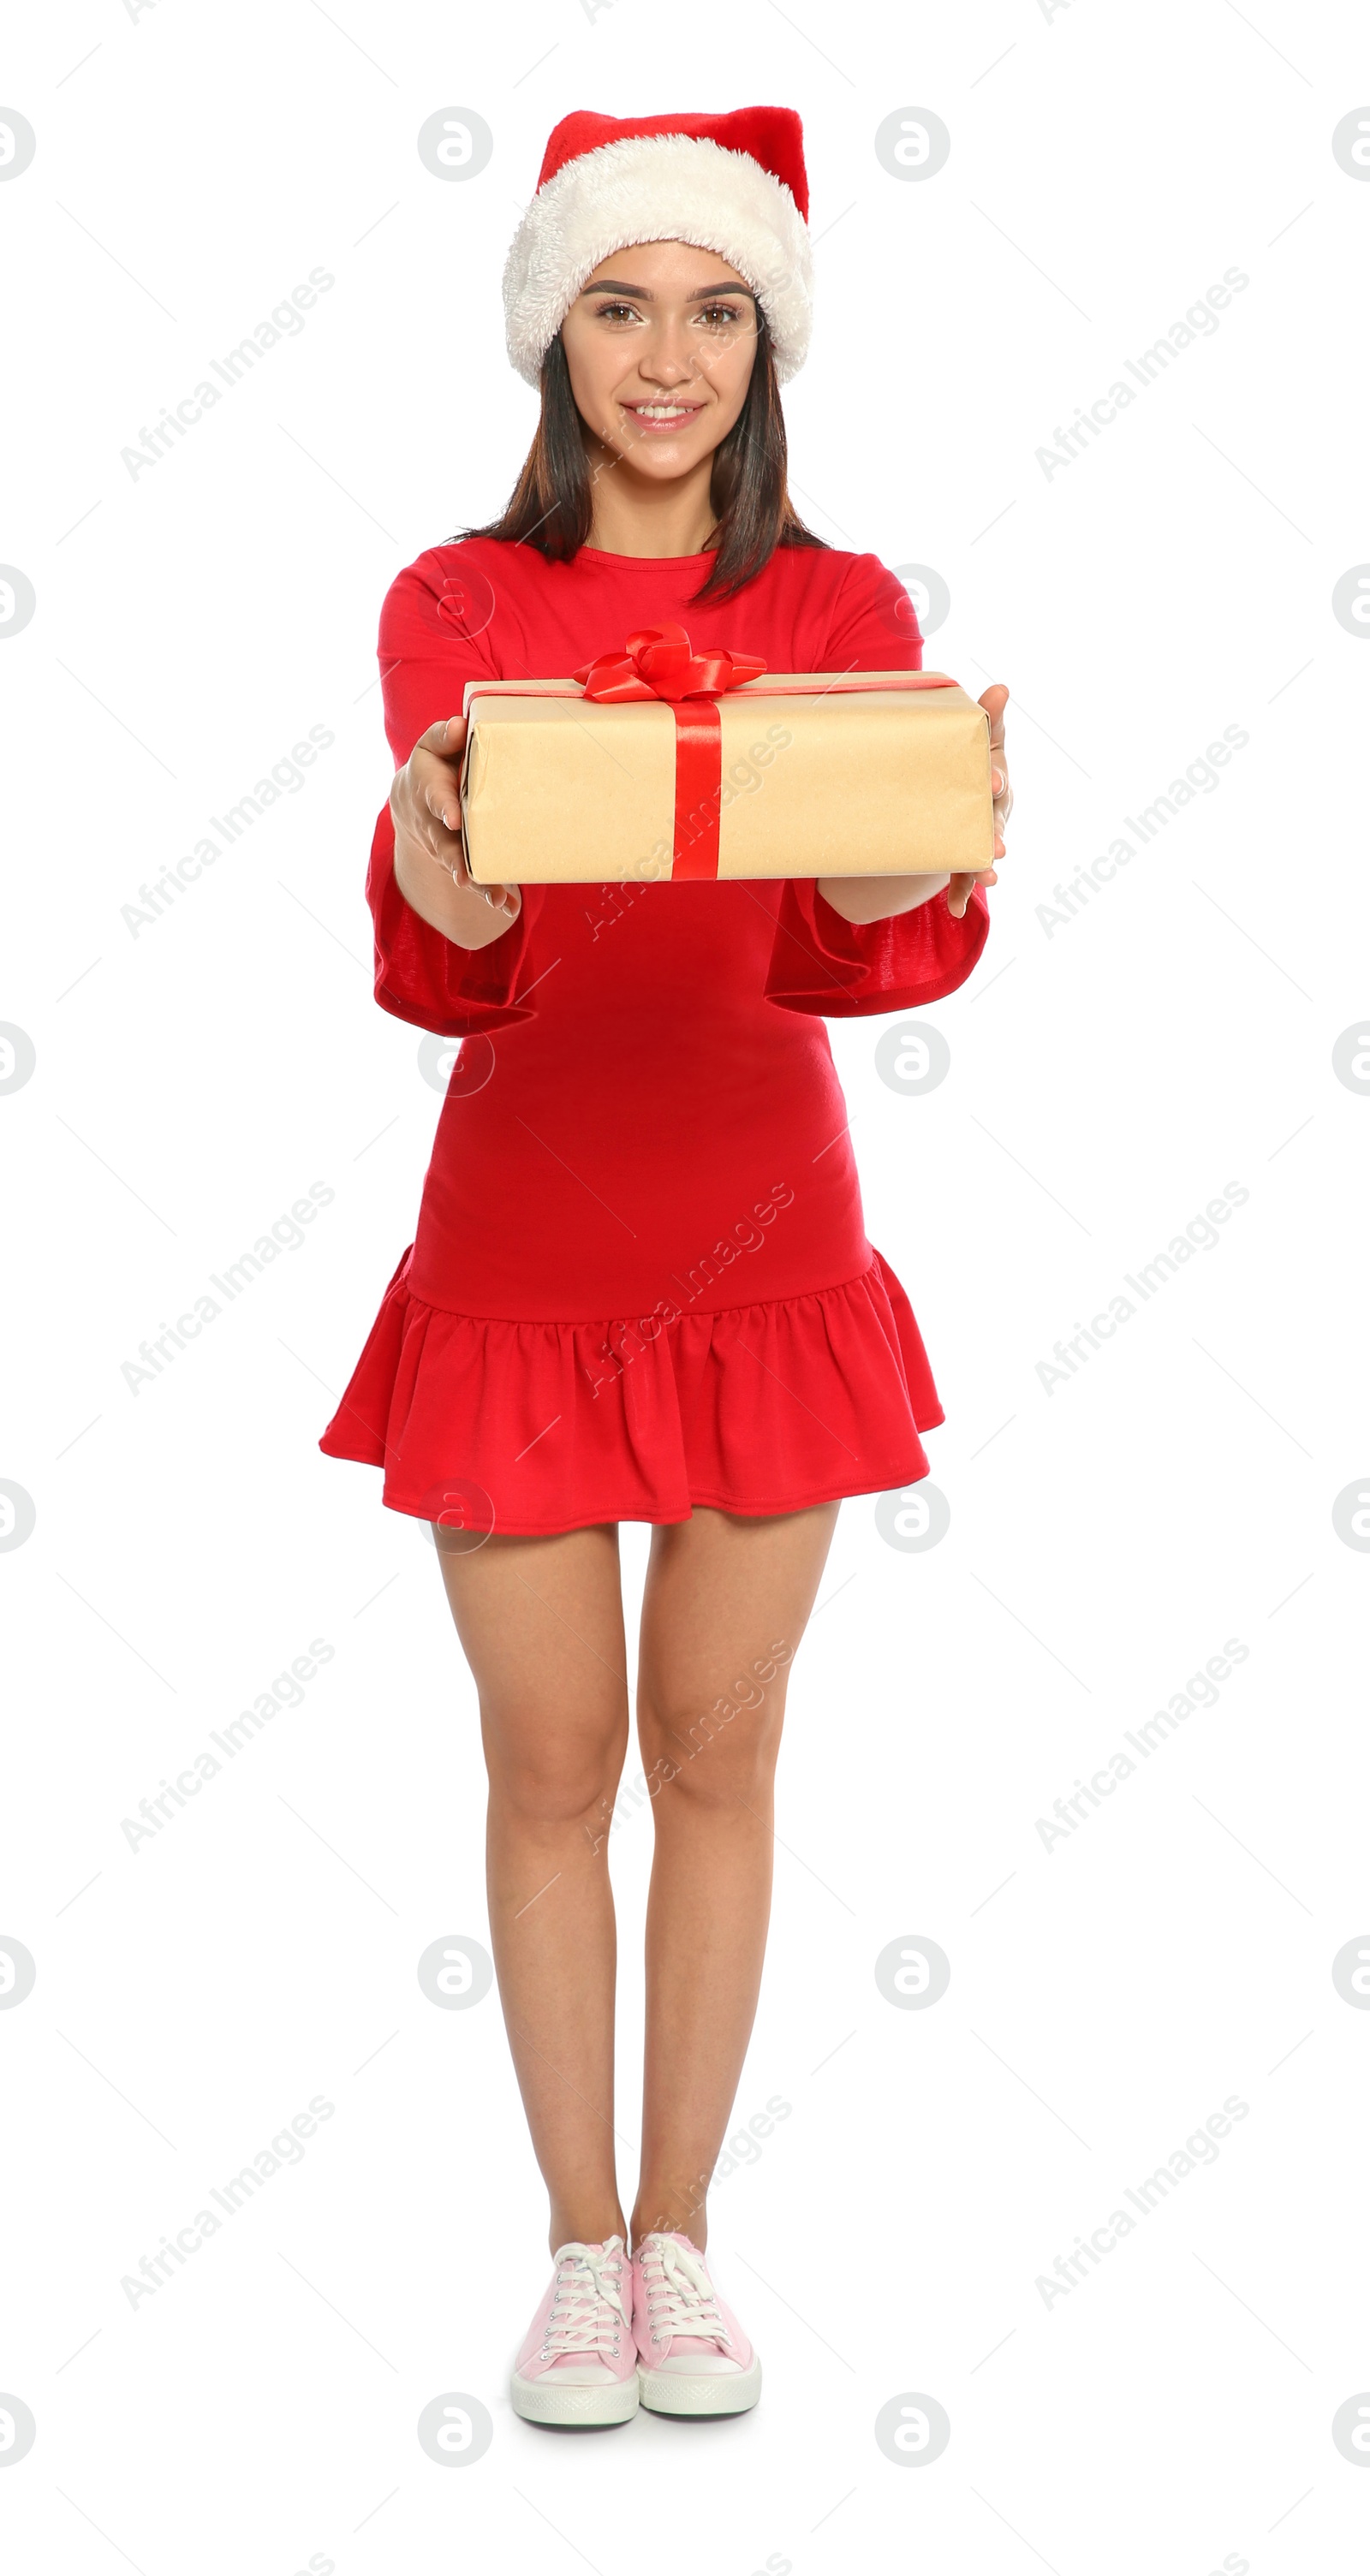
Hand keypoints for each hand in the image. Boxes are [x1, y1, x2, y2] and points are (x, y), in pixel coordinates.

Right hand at [390, 715, 520, 922]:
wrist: (414, 798)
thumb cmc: (433, 764)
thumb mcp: (431, 745)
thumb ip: (443, 736)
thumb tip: (459, 726)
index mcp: (428, 788)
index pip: (435, 797)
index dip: (444, 807)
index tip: (453, 818)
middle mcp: (434, 823)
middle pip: (444, 843)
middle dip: (456, 860)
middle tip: (466, 875)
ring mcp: (445, 845)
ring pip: (459, 866)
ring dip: (476, 884)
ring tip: (495, 899)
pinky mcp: (459, 858)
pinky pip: (474, 877)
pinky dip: (489, 893)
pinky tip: (508, 907)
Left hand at [946, 683, 1010, 919]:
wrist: (960, 789)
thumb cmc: (971, 759)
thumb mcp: (979, 738)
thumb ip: (989, 717)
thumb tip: (1002, 686)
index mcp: (995, 781)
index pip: (998, 779)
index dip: (995, 780)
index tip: (992, 781)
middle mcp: (993, 813)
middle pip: (995, 824)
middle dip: (995, 833)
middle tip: (999, 845)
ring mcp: (981, 838)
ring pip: (984, 854)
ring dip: (985, 866)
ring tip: (989, 876)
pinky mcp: (964, 858)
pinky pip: (963, 878)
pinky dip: (961, 894)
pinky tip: (955, 910)